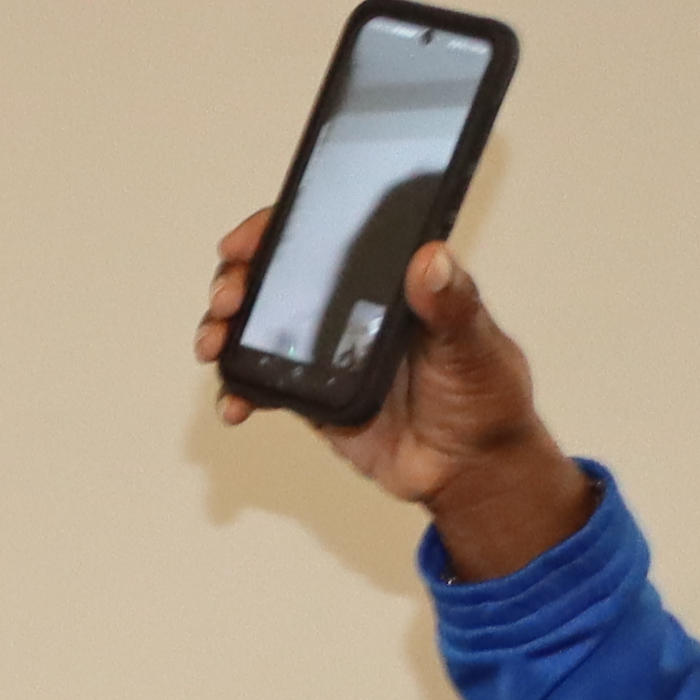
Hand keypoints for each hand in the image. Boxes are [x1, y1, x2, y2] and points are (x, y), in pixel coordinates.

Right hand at [198, 216, 589, 575]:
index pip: (325, 235)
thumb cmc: (485, 397)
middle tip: (228, 298)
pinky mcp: (310, 396)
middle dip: (237, 279)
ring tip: (214, 344)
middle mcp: (350, 307)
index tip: (249, 240)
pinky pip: (261, 386)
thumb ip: (452, 304)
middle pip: (276, 277)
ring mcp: (324, 351)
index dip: (278, 229)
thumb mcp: (475, 345)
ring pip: (257, 327)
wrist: (468, 469)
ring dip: (224, 330)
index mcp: (388, 280)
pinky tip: (234, 405)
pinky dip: (237, 392)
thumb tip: (431, 258)